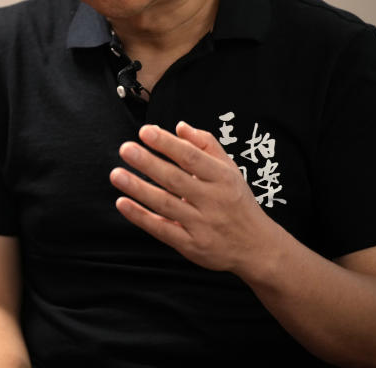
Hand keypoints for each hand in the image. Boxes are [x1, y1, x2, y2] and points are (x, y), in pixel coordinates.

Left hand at [109, 121, 281, 275]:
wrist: (258, 248)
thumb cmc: (237, 202)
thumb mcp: (230, 170)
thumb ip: (206, 145)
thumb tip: (180, 127)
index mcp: (223, 178)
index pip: (192, 158)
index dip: (168, 144)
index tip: (145, 131)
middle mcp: (213, 201)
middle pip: (176, 180)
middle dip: (148, 163)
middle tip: (125, 149)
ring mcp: (202, 225)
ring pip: (166, 205)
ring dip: (139, 189)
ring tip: (117, 174)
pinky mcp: (191, 245)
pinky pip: (163, 230)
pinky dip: (141, 217)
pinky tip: (122, 203)